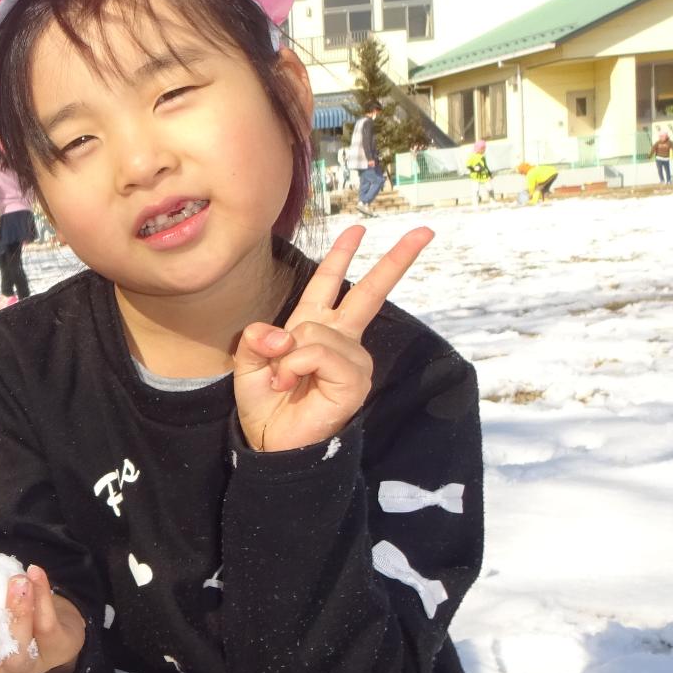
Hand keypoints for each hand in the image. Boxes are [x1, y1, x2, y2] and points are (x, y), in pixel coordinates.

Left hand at [233, 224, 431, 453]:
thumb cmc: (264, 404)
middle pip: (369, 292)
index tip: (359, 229)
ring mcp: (352, 360)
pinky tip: (289, 383)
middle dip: (395, 260)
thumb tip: (277, 333)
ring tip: (281, 379)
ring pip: (317, 330)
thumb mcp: (248, 364)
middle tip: (424, 231)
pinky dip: (296, 365)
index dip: (342, 256)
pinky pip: (320, 353)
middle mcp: (340, 339)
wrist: (270, 443)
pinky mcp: (355, 380)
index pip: (330, 284)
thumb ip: (257, 340)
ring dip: (288, 354)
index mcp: (313, 327)